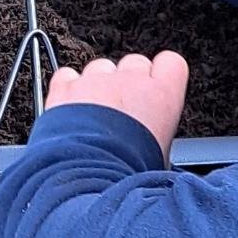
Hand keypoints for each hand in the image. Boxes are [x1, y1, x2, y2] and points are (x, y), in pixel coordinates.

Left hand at [48, 50, 188, 157]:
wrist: (89, 173)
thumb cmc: (128, 171)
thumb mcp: (160, 157)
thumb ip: (157, 134)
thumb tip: (153, 147)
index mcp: (162, 96)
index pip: (172, 63)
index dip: (163, 74)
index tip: (157, 88)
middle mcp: (130, 80)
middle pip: (135, 64)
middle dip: (129, 82)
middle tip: (123, 112)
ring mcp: (96, 80)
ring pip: (101, 68)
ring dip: (98, 86)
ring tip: (93, 118)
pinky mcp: (66, 86)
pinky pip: (68, 76)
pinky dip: (68, 89)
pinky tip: (70, 112)